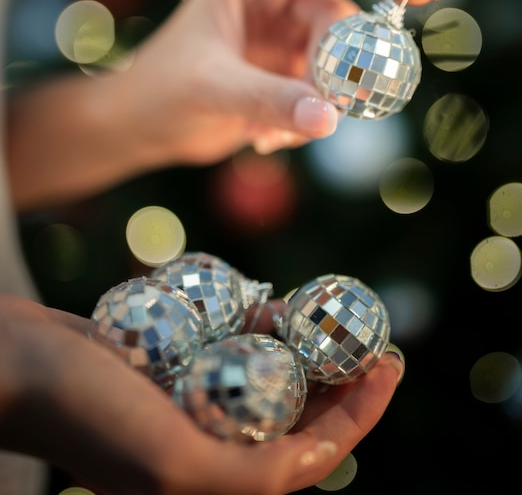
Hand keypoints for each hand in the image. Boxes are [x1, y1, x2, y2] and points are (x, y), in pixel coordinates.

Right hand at [0, 293, 402, 494]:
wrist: (24, 364)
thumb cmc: (87, 416)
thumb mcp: (171, 466)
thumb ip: (253, 478)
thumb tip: (325, 459)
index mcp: (217, 481)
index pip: (312, 453)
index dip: (361, 413)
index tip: (390, 364)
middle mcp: (209, 448)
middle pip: (297, 413)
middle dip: (340, 376)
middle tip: (369, 334)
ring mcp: (193, 405)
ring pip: (268, 378)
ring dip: (299, 348)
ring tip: (321, 315)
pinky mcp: (176, 371)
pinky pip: (233, 351)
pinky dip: (257, 331)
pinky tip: (270, 307)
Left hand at [127, 0, 440, 161]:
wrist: (144, 125)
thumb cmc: (161, 93)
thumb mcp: (212, 90)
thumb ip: (269, 100)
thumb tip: (330, 118)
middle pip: (339, 24)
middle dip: (338, 72)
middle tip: (326, 111)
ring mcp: (283, 35)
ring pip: (336, 63)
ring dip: (318, 104)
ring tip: (273, 132)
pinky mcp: (286, 70)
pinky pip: (322, 92)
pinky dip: (305, 120)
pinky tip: (265, 137)